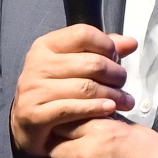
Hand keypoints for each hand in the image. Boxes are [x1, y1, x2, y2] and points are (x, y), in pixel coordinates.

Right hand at [10, 26, 139, 157]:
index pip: (83, 34)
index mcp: (45, 46)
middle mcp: (37, 65)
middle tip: (123, 84)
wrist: (27, 123)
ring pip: (86, 88)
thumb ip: (101, 52)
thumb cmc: (56, 90)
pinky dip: (95, 109)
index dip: (106, 45)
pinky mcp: (35, 114)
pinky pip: (72, 109)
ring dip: (112, 95)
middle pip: (91, 63)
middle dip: (115, 74)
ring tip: (125, 101)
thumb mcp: (74, 64)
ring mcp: (34, 90)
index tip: (116, 58)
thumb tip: (131, 43)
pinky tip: (110, 110)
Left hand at [46, 117, 157, 157]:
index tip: (72, 136)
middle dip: (63, 150)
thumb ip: (108, 125)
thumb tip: (93, 121)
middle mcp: (83, 153)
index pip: (64, 124)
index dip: (66, 130)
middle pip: (54, 148)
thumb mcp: (134, 131)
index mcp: (98, 131)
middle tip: (76, 156)